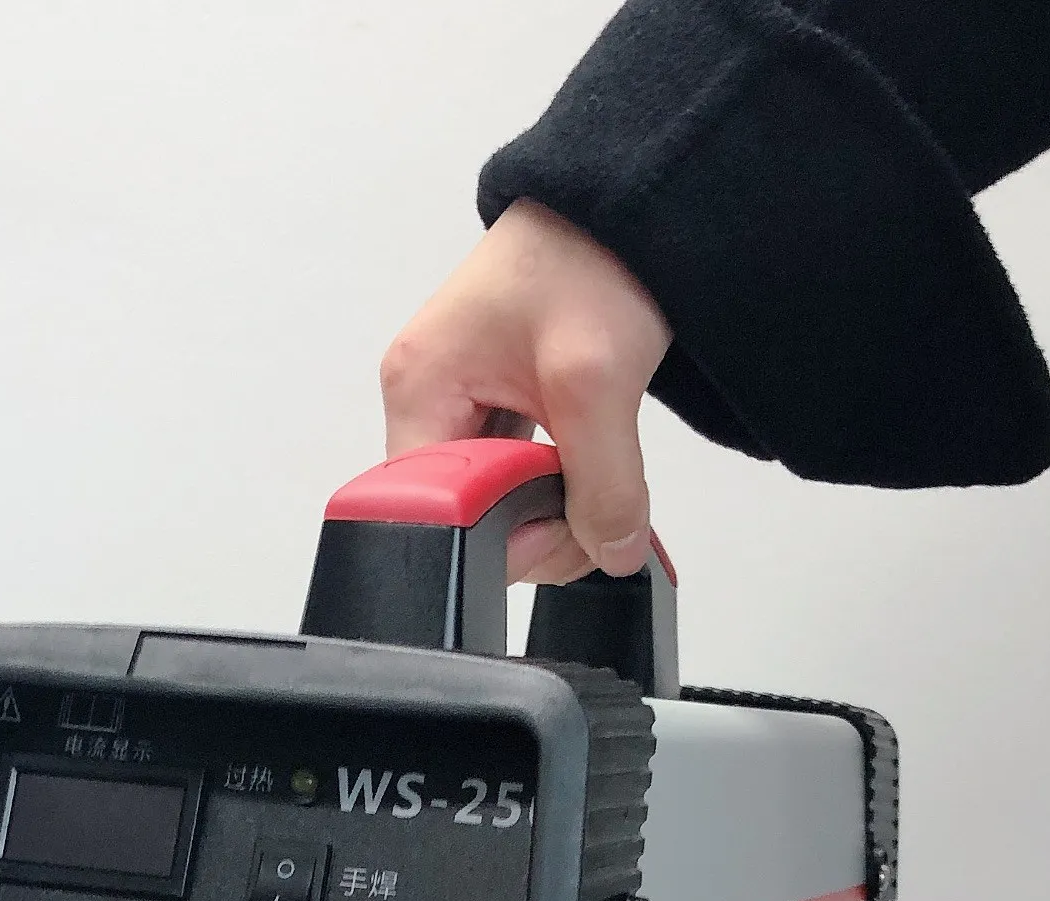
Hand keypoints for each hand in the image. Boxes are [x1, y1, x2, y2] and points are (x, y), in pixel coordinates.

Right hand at [380, 201, 671, 583]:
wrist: (629, 198)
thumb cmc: (591, 253)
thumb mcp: (598, 377)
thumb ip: (604, 483)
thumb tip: (611, 552)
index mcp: (420, 389)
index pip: (433, 514)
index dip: (496, 539)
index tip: (556, 525)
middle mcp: (430, 401)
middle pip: (465, 518)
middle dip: (534, 526)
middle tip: (593, 502)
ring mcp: (465, 404)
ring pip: (498, 504)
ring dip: (555, 503)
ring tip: (597, 460)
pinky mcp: (502, 405)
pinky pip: (522, 476)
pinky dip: (564, 480)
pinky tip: (589, 452)